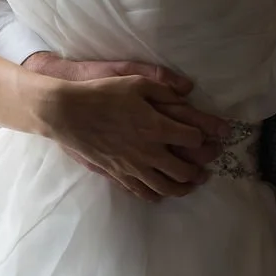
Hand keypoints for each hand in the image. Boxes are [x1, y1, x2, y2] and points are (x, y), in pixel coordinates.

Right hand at [25, 53, 229, 199]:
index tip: (208, 136)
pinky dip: (157, 195)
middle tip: (208, 166)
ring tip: (192, 183)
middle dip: (200, 169)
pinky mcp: (118, 174)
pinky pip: (142, 192)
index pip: (192, 138)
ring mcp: (132, 166)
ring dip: (184, 187)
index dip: (204, 137)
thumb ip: (163, 86)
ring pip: (166, 187)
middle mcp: (148, 151)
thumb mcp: (134, 80)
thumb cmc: (101, 93)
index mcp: (156, 126)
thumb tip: (189, 90)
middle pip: (184, 170)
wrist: (67, 113)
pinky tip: (162, 192)